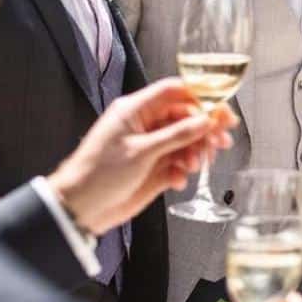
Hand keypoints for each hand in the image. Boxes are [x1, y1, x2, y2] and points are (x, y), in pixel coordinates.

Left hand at [45, 78, 235, 234]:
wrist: (80, 209)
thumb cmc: (99, 174)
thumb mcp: (142, 152)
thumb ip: (177, 135)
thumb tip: (206, 120)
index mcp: (135, 110)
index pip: (174, 92)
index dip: (201, 97)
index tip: (221, 110)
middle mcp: (144, 125)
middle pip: (185, 116)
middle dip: (204, 129)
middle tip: (221, 141)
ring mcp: (150, 147)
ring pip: (185, 141)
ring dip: (195, 152)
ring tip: (195, 165)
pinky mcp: (153, 169)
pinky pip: (178, 164)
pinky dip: (183, 171)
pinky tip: (178, 181)